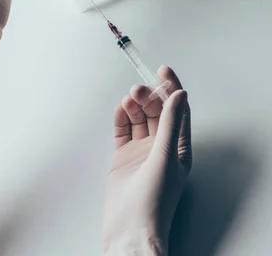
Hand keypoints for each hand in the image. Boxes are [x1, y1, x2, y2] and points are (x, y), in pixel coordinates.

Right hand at [103, 66, 191, 255]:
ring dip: (134, 105)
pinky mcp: (123, 158)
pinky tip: (120, 109)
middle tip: (139, 89)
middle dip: (148, 97)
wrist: (129, 230)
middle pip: (156, 112)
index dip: (172, 88)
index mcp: (178, 148)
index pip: (177, 110)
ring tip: (129, 98)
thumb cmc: (154, 202)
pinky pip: (122, 131)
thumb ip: (171, 123)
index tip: (163, 70)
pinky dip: (121, 118)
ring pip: (138, 119)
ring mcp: (141, 152)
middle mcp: (160, 148)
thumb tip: (179, 94)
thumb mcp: (166, 156)